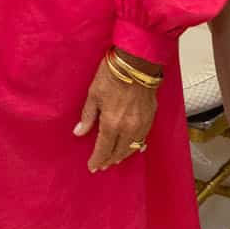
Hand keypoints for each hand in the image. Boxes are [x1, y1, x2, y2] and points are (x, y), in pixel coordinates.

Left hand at [73, 53, 157, 171]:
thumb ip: (87, 116)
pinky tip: (133, 147)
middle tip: (102, 165)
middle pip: (118, 152)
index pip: (103, 149)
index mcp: (112, 123)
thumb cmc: (113, 74)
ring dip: (123, 155)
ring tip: (115, 159)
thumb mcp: (94, 94)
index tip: (92, 166)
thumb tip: (79, 132)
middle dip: (109, 160)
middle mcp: (128, 128)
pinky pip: (143, 138)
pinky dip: (136, 145)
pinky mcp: (150, 117)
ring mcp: (141, 123)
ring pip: (132, 147)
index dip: (97, 160)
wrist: (137, 62)